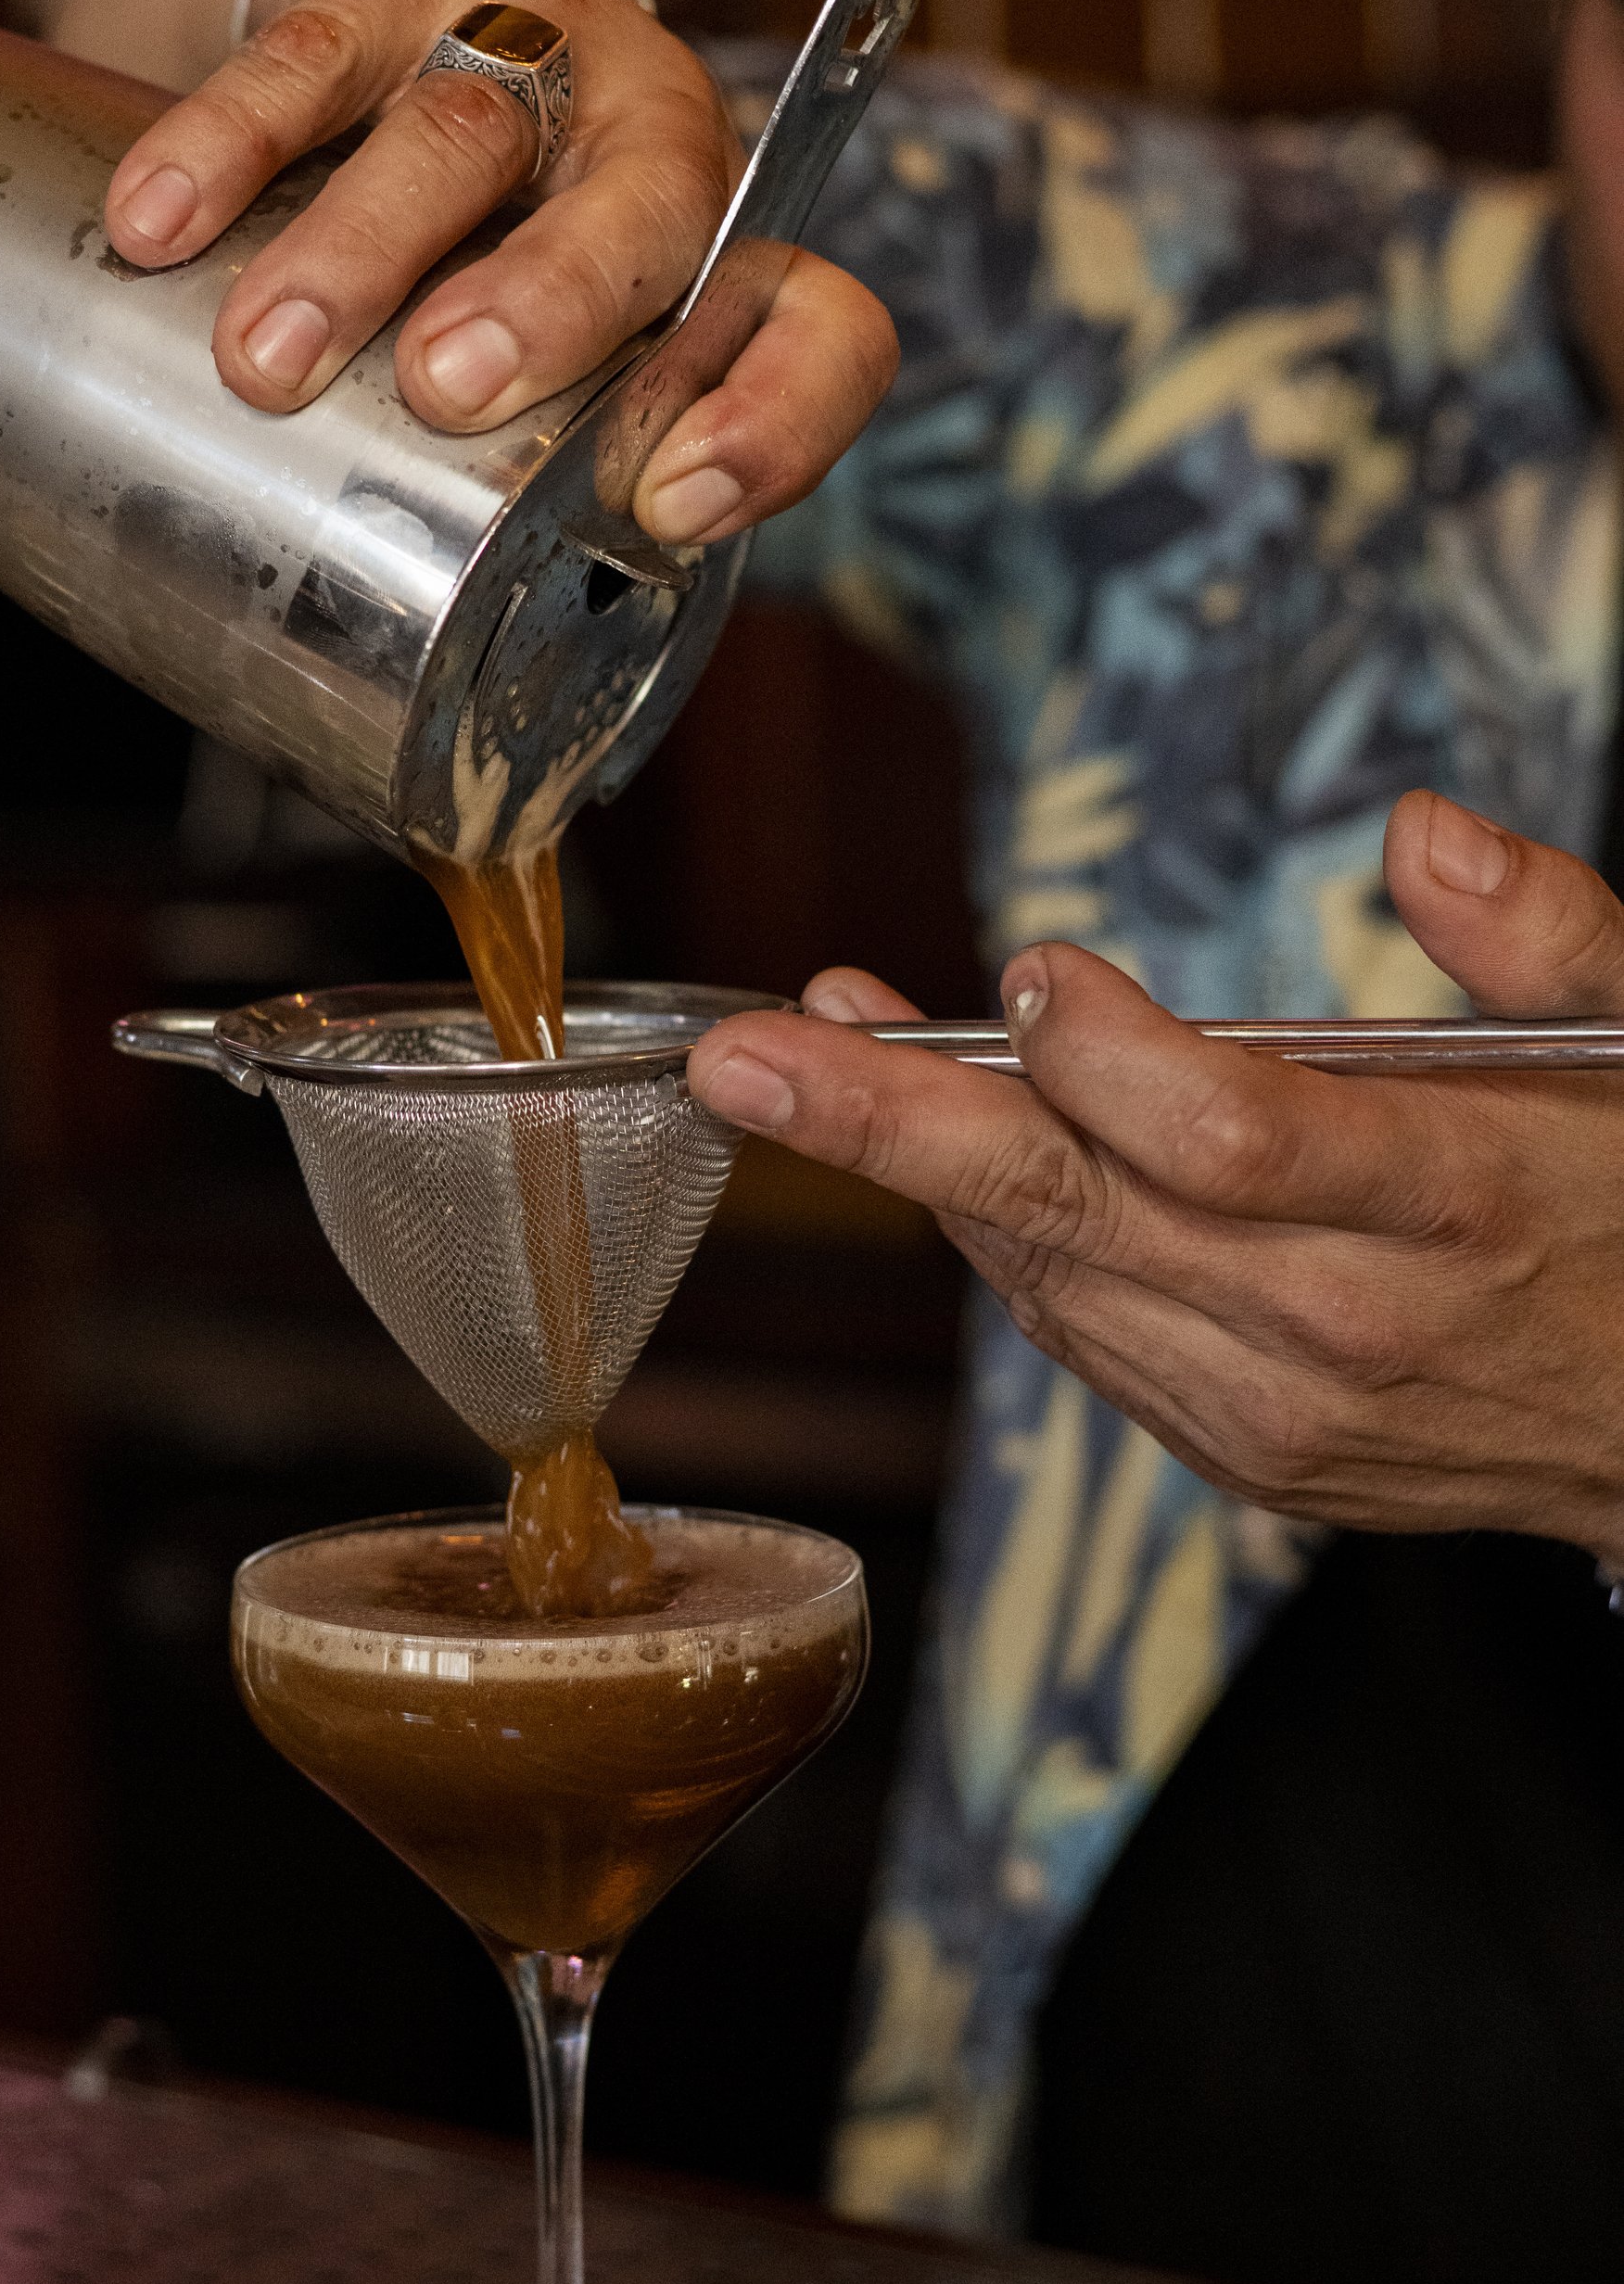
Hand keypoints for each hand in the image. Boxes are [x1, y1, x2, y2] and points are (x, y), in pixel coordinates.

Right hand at [59, 0, 895, 547]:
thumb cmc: (488, 226)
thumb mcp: (545, 344)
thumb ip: (524, 483)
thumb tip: (429, 714)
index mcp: (712, 258)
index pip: (819, 327)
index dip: (777, 415)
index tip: (671, 502)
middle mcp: (644, 138)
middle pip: (641, 205)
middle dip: (550, 299)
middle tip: (444, 388)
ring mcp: (521, 38)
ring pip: (458, 128)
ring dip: (358, 245)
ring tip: (264, 354)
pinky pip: (307, 54)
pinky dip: (223, 141)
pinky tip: (155, 223)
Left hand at [687, 791, 1623, 1561]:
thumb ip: (1538, 928)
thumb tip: (1424, 829)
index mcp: (1448, 1204)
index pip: (1231, 1141)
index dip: (1108, 1061)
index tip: (1029, 972)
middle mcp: (1347, 1322)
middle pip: (1082, 1216)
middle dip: (890, 1127)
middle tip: (744, 1054)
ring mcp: (1279, 1410)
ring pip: (1052, 1279)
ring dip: (915, 1170)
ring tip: (805, 1054)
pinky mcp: (1239, 1455)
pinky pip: (1077, 1335)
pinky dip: (995, 1241)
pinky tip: (933, 1144)